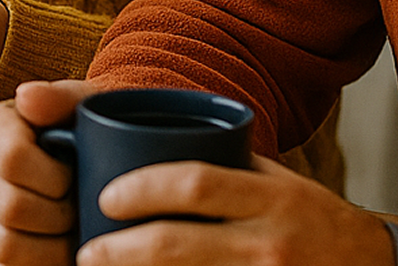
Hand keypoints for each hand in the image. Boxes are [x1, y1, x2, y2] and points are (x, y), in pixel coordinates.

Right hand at [0, 79, 98, 265]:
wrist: (90, 161)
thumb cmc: (86, 134)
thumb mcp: (85, 107)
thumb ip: (60, 96)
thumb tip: (26, 97)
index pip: (11, 159)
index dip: (54, 177)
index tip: (74, 174)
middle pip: (10, 207)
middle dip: (59, 215)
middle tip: (78, 205)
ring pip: (6, 244)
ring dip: (51, 245)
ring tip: (70, 228)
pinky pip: (4, 265)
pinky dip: (39, 261)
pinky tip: (56, 244)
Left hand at [81, 155, 393, 265]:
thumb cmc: (310, 218)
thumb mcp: (275, 183)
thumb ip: (222, 167)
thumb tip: (144, 145)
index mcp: (269, 196)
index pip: (194, 184)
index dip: (142, 189)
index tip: (104, 196)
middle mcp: (269, 241)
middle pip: (179, 244)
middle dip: (122, 249)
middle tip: (86, 251)